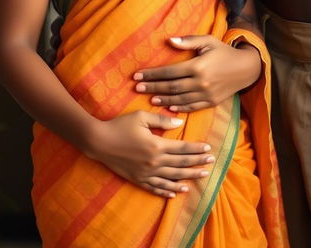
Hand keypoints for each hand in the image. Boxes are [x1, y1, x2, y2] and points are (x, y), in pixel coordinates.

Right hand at [86, 111, 214, 197]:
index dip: (196, 149)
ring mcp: (146, 173)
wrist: (99, 142)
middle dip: (197, 163)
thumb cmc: (120, 125)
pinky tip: (176, 193)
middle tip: (211, 163)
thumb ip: (162, 120)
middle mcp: (154, 162)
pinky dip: (167, 191)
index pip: (182, 148)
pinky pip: (155, 188)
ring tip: (200, 178)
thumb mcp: (141, 117)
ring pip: (171, 178)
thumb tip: (179, 123)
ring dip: (187, 178)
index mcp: (156, 145)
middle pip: (180, 164)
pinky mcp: (137, 179)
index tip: (209, 148)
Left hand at [133, 36, 261, 112]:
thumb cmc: (224, 51)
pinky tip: (169, 107)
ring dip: (163, 100)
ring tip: (150, 99)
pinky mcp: (211, 102)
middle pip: (171, 87)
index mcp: (198, 66)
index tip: (137, 76)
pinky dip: (179, 108)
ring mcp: (206, 94)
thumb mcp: (208, 41)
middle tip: (137, 89)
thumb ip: (188, 41)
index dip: (152, 75)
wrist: (245, 68)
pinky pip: (192, 107)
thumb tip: (170, 40)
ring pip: (180, 99)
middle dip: (153, 88)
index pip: (169, 71)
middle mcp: (201, 82)